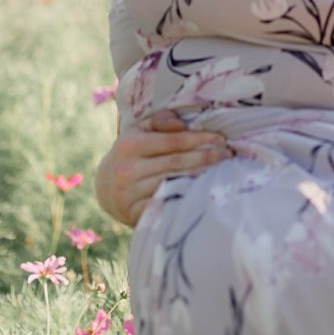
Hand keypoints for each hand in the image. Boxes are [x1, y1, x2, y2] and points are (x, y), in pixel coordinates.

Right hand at [93, 110, 233, 227]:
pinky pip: (167, 202)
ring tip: (222, 169)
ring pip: (175, 181)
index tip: (220, 138)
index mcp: (129, 145)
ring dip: (201, 175)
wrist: (105, 188)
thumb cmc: (130, 154)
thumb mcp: (137, 132)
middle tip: (227, 154)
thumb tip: (181, 124)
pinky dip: (187, 196)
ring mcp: (131, 194)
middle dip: (206, 157)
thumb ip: (159, 121)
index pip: (173, 141)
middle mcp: (128, 170)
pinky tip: (204, 190)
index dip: (199, 139)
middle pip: (177, 162)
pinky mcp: (135, 213)